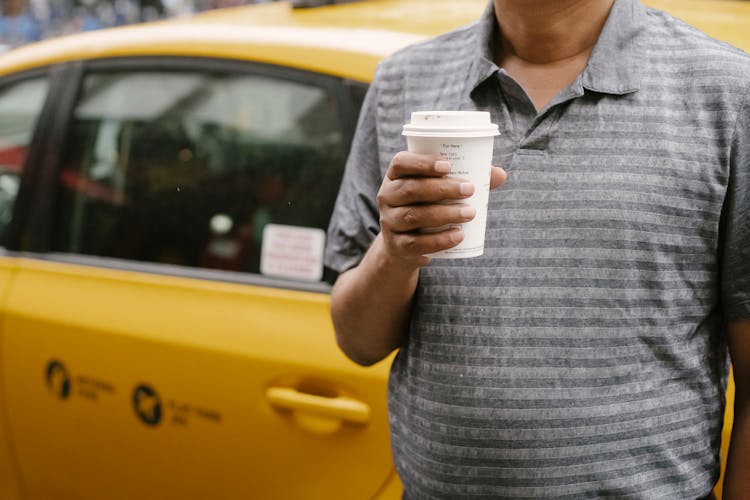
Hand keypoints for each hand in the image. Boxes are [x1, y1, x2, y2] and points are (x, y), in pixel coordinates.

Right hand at [376, 151, 506, 266]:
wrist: (405, 245)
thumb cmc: (427, 207)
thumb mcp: (438, 192)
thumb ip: (466, 180)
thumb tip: (499, 175)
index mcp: (395, 177)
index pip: (401, 163)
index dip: (422, 162)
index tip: (448, 165)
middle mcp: (386, 197)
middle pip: (410, 189)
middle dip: (441, 189)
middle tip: (468, 190)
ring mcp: (389, 222)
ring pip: (414, 216)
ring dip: (444, 214)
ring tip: (470, 213)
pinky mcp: (397, 245)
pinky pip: (416, 243)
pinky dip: (439, 240)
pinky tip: (458, 236)